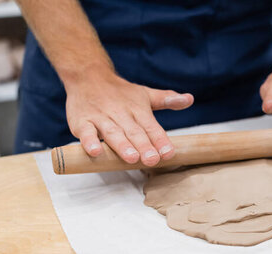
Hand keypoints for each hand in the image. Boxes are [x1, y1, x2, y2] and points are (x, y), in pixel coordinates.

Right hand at [65, 72, 193, 164]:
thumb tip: (189, 99)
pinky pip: (86, 132)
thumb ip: (167, 99)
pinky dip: (89, 141)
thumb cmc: (120, 92)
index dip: (160, 140)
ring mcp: (100, 118)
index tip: (168, 152)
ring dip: (122, 146)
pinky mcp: (82, 122)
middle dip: (144, 146)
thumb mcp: (145, 94)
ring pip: (113, 133)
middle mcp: (121, 113)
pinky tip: (95, 152)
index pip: (151, 127)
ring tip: (131, 158)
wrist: (87, 75)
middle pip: (134, 132)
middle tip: (152, 159)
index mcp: (138, 109)